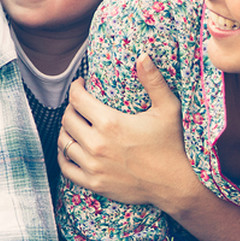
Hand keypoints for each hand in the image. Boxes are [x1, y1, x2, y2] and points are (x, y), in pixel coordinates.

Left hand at [59, 54, 192, 206]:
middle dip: (71, 107)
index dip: (76, 87)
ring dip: (66, 130)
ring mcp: (93, 166)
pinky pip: (66, 168)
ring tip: (75, 124)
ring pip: (63, 143)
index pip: (77, 99)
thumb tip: (142, 55)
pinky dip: (63, 156)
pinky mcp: (94, 184)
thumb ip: (154, 81)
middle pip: (67, 119)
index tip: (81, 84)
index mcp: (110, 123)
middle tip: (80, 104)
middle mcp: (97, 145)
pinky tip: (70, 148)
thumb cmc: (173, 145)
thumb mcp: (168, 109)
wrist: (176, 185)